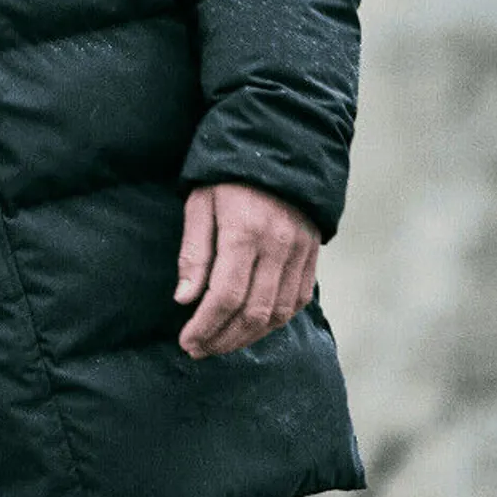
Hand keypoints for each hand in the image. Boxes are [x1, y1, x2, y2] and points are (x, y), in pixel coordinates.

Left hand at [173, 181, 318, 358]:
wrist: (277, 146)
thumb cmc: (227, 174)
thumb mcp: (200, 202)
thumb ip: (194, 252)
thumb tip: (184, 299)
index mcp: (245, 231)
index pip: (226, 296)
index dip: (206, 325)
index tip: (187, 341)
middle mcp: (277, 246)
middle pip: (253, 313)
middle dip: (223, 338)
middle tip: (199, 349)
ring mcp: (299, 253)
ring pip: (278, 314)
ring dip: (248, 337)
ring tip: (220, 342)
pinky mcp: (312, 256)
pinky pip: (297, 301)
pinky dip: (274, 321)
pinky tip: (251, 327)